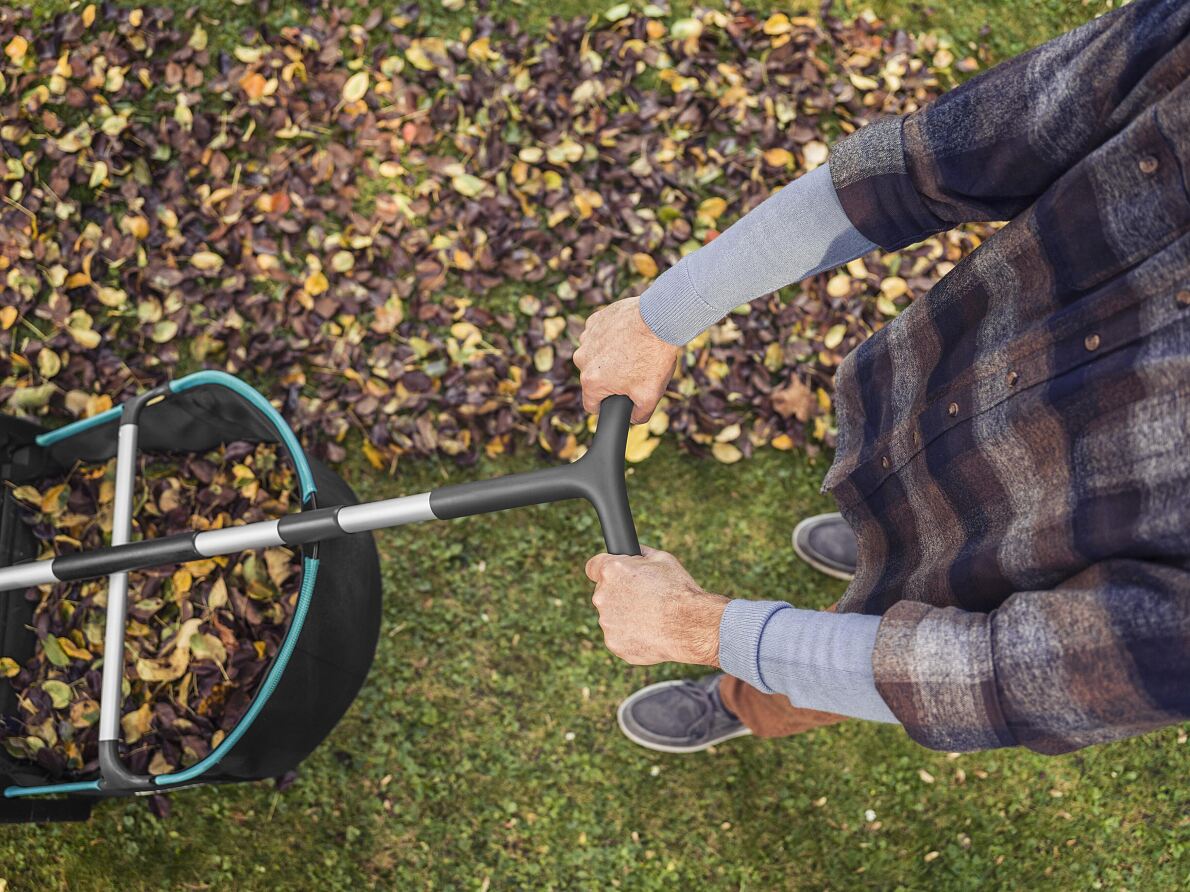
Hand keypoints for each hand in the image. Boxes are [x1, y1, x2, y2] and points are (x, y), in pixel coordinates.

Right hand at [574, 296, 678, 423]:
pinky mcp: (595, 320)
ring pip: (596, 356)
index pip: (592, 405)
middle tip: (634, 371)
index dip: (607, 406)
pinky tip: (629, 336)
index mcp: (591, 381)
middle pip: (594, 378)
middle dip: (611, 378)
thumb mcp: (651, 395)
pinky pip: (600, 335)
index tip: (620, 399)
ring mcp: (587, 337)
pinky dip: (612, 337)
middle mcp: (582, 359)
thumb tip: (633, 418)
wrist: (659, 319)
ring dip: (610, 356)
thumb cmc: (653, 357)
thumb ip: (639, 415)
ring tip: (634, 352)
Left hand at [585, 546, 728, 665]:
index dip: (604, 569)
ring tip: (652, 617)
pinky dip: (631, 635)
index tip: (614, 576)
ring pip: (612, 616)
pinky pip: (619, 636)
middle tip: (645, 599)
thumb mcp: (662, 559)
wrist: (690, 626)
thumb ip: (639, 554)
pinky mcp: (614, 644)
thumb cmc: (679, 590)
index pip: (593, 566)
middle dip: (620, 594)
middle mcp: (602, 596)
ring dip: (626, 616)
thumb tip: (633, 552)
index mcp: (611, 571)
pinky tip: (651, 632)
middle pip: (604, 593)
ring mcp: (606, 622)